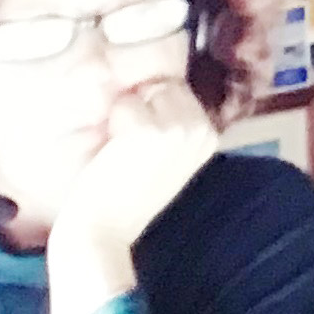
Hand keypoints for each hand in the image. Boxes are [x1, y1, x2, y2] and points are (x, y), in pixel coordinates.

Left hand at [41, 78, 222, 313]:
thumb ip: (175, 123)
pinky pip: (124, 104)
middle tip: (133, 153)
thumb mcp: (168, 158)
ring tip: (124, 153)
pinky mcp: (150, 131)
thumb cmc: (127, 196)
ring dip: (126, 114)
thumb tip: (162, 81)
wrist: (103, 232)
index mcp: (210, 134)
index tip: (147, 150)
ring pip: (143, 90)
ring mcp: (179, 128)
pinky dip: (112, 124)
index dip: (153, 111)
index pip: (177, 90)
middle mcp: (202, 128)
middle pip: (163, 84)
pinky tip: (114, 156)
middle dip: (142, 107)